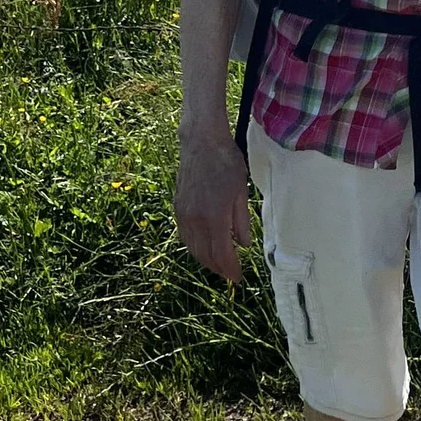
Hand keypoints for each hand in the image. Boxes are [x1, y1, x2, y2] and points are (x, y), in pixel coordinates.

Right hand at [174, 130, 253, 283]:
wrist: (201, 142)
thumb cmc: (226, 162)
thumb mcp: (241, 192)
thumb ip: (241, 222)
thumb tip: (243, 245)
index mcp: (214, 217)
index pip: (222, 254)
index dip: (230, 269)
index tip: (238, 278)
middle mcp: (195, 220)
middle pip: (205, 255)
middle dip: (219, 268)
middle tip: (231, 273)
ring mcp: (183, 214)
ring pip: (193, 248)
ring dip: (206, 260)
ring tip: (219, 264)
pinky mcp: (177, 208)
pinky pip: (185, 236)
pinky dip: (194, 247)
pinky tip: (204, 247)